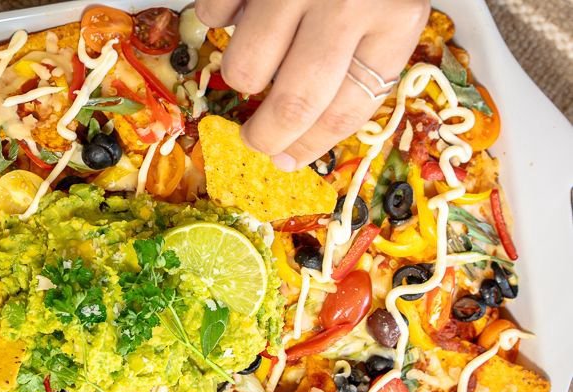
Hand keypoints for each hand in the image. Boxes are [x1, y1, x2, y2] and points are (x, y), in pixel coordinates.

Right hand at [196, 0, 430, 169]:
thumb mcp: (395, 1)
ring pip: (245, 68)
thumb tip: (313, 122)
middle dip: (266, 138)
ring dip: (244, 76)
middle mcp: (345, 4)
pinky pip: (213, 15)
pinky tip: (242, 10)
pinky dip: (218, 20)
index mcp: (395, 17)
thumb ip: (369, 49)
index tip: (291, 159)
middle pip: (292, 104)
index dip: (313, 145)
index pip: (348, 109)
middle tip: (257, 142)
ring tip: (258, 60)